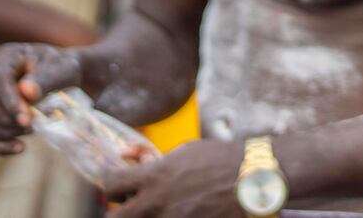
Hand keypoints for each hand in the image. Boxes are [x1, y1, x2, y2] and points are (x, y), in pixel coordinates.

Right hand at [0, 43, 83, 154]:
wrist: (61, 74)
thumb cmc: (62, 68)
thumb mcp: (62, 68)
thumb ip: (46, 78)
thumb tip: (27, 92)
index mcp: (6, 57)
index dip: (10, 103)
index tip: (27, 120)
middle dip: (3, 120)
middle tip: (30, 127)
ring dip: (0, 134)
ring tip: (29, 133)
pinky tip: (20, 147)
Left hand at [105, 138, 241, 217]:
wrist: (252, 178)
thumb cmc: (221, 159)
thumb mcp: (185, 150)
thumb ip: (157, 161)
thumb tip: (135, 161)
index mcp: (154, 176)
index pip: (110, 184)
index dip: (113, 184)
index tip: (120, 185)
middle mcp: (156, 202)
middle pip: (113, 217)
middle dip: (119, 211)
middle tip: (131, 206)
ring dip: (146, 216)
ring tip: (161, 208)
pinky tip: (181, 212)